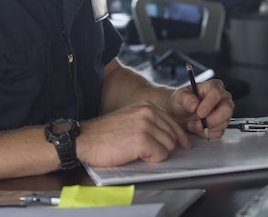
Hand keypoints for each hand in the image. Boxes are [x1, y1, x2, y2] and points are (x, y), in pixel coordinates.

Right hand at [77, 101, 192, 166]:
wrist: (83, 139)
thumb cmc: (104, 134)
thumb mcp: (130, 119)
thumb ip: (148, 122)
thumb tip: (168, 135)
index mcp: (146, 106)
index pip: (173, 122)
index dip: (179, 136)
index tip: (184, 144)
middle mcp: (148, 112)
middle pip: (173, 135)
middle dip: (166, 147)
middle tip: (151, 153)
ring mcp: (146, 126)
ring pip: (168, 146)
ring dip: (156, 154)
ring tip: (138, 153)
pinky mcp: (142, 140)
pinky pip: (160, 155)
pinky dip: (151, 160)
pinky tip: (136, 156)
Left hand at [166, 78, 233, 138]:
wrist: (178, 115)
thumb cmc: (180, 102)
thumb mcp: (178, 97)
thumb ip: (185, 98)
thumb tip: (194, 104)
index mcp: (212, 87)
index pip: (217, 93)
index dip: (209, 104)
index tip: (199, 113)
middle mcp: (221, 98)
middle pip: (227, 109)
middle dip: (212, 120)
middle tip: (198, 124)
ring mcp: (223, 113)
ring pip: (224, 123)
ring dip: (206, 128)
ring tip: (192, 125)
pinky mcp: (221, 125)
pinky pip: (219, 132)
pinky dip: (206, 134)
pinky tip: (198, 129)